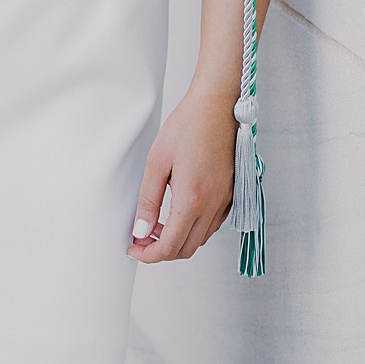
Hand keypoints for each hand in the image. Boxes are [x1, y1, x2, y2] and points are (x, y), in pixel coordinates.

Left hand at [129, 88, 237, 260]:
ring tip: (153, 224)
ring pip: (199, 239)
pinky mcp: (231, 196)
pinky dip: (192, 229)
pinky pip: (211, 226)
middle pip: (186, 249)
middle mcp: (213, 207)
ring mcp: (225, 203)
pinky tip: (175, 214)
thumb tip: (140, 230)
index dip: (149, 254)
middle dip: (161, 251)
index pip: (171, 245)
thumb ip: (148, 200)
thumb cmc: (186, 128)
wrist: (216, 108)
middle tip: (139, 240)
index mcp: (193, 200)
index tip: (133, 249)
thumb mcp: (157, 162)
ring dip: (176, 240)